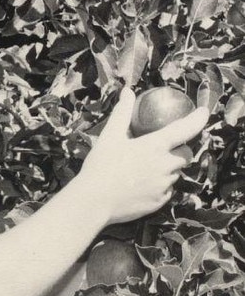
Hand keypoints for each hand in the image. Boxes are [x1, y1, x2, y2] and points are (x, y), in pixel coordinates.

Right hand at [79, 87, 208, 224]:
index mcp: (155, 146)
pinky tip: (141, 184)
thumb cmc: (100, 167)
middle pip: (186, 154)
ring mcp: (163, 186)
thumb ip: (122, 113)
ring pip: (175, 173)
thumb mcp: (110, 136)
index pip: (187, 129)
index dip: (198, 119)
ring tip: (146, 168)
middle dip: (180, 149)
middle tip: (162, 148)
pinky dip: (159, 185)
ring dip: (167, 168)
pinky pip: (166, 190)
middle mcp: (165, 166)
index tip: (202, 112)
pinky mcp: (158, 202)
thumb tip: (127, 92)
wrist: (93, 202)